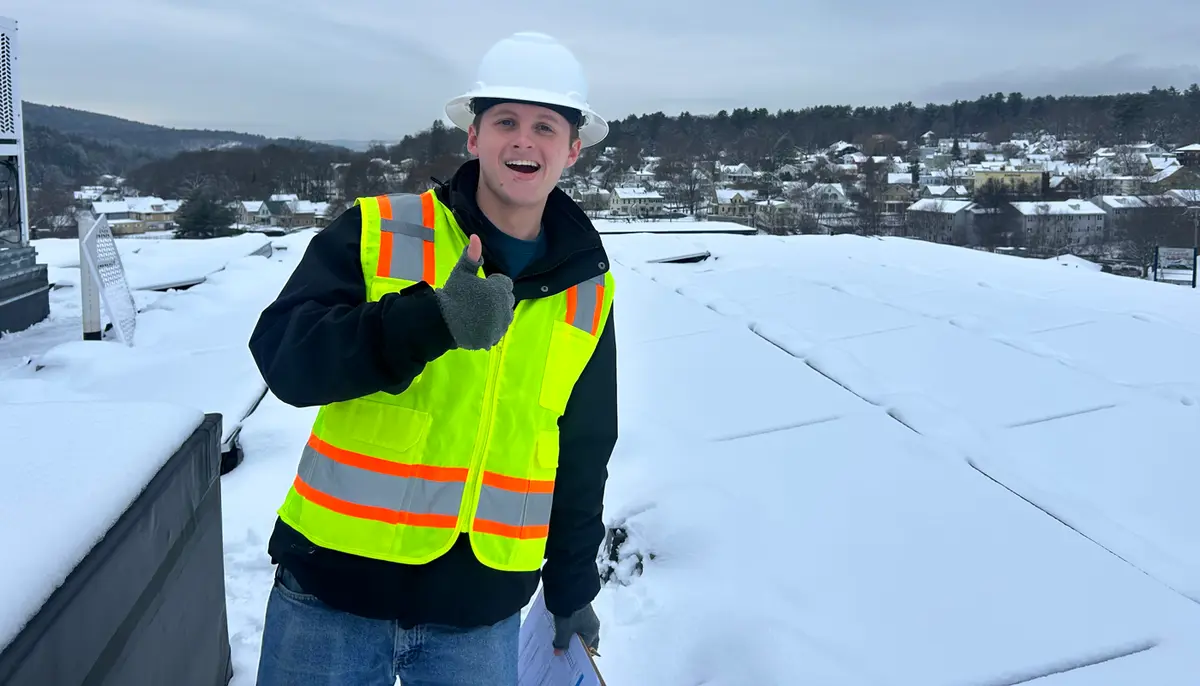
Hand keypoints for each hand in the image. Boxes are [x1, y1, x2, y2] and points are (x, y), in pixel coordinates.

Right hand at [433, 234, 514, 349]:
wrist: (442, 321)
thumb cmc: (453, 294)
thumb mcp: (462, 273)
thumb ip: (471, 256)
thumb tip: (475, 237)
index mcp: (500, 290)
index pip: (505, 284)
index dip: (493, 284)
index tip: (481, 287)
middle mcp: (504, 308)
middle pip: (506, 300)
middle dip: (496, 299)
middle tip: (478, 301)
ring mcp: (499, 325)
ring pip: (504, 317)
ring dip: (496, 315)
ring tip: (477, 314)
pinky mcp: (493, 339)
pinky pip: (496, 332)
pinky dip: (489, 330)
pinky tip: (476, 327)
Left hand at [552, 603, 599, 655]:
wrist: (570, 589)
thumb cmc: (570, 614)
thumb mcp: (564, 631)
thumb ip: (561, 643)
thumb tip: (558, 653)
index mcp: (593, 631)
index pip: (587, 648)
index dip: (578, 654)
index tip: (568, 658)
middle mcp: (593, 624)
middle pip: (585, 639)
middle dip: (575, 644)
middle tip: (564, 650)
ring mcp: (587, 615)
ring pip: (579, 630)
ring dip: (571, 635)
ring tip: (559, 640)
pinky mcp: (580, 608)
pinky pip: (576, 622)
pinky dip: (569, 627)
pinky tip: (560, 628)